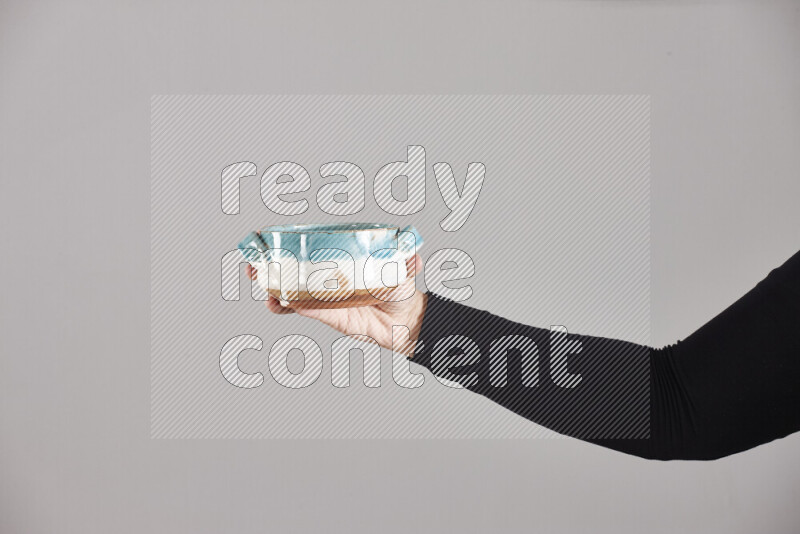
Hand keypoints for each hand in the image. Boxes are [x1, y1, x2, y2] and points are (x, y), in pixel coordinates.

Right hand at [246, 255, 427, 356]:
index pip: (312, 248)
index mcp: (342, 259)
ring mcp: (326, 296)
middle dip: (270, 264)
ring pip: (292, 289)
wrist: (407, 322)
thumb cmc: (403, 290)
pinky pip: (304, 309)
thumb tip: (414, 253)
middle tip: (254, 261)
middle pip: (294, 268)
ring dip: (272, 286)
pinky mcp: (327, 315)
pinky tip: (276, 303)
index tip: (267, 238)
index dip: (289, 243)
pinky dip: (288, 306)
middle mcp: (330, 277)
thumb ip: (406, 258)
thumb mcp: (403, 268)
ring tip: (260, 282)